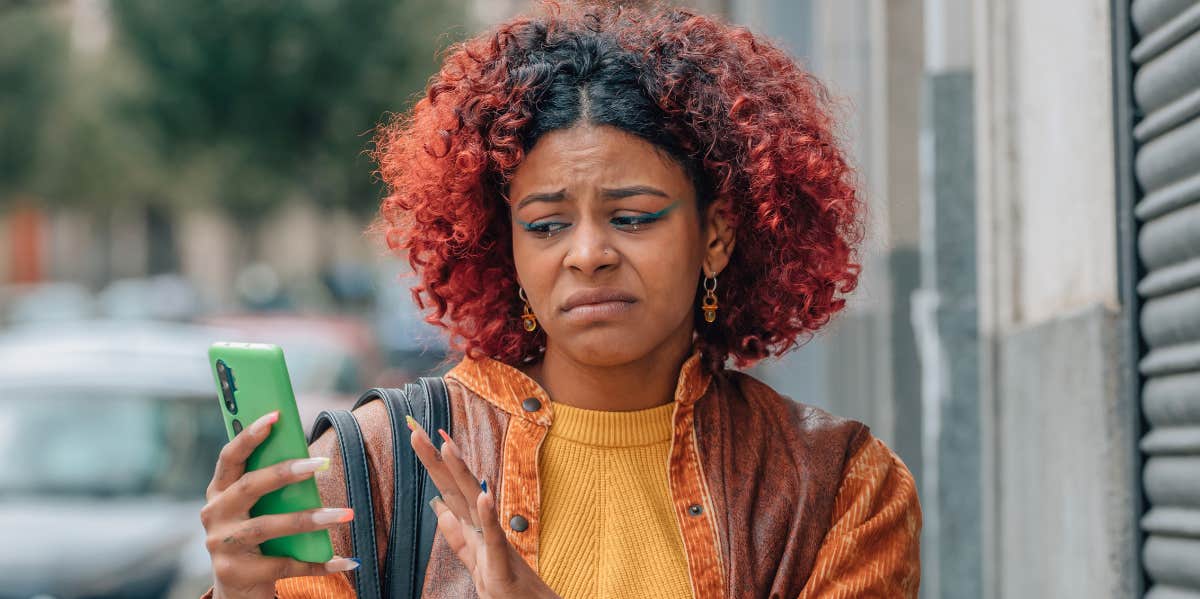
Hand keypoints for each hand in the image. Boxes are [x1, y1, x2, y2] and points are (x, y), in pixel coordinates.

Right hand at [200, 410, 360, 598]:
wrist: (238, 590)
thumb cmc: (256, 539)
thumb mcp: (257, 510)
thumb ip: (272, 487)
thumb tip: (310, 459)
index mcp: (219, 492)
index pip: (230, 457)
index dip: (249, 435)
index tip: (276, 415)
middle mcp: (214, 516)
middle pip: (249, 487)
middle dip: (285, 472)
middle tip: (321, 463)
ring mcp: (221, 546)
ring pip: (268, 526)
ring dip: (309, 519)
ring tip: (345, 514)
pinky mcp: (236, 574)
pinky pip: (284, 564)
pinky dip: (318, 563)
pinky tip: (346, 560)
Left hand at [407, 416, 560, 598]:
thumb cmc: (509, 589)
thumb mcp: (475, 560)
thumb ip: (457, 536)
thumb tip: (439, 508)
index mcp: (474, 530)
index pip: (449, 492)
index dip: (433, 466)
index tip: (417, 437)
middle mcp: (484, 530)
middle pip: (457, 489)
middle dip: (437, 460)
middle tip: (416, 431)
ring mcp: (495, 545)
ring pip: (476, 504)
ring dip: (462, 474)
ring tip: (447, 446)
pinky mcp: (504, 566)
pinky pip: (496, 538)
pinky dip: (490, 517)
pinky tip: (484, 496)